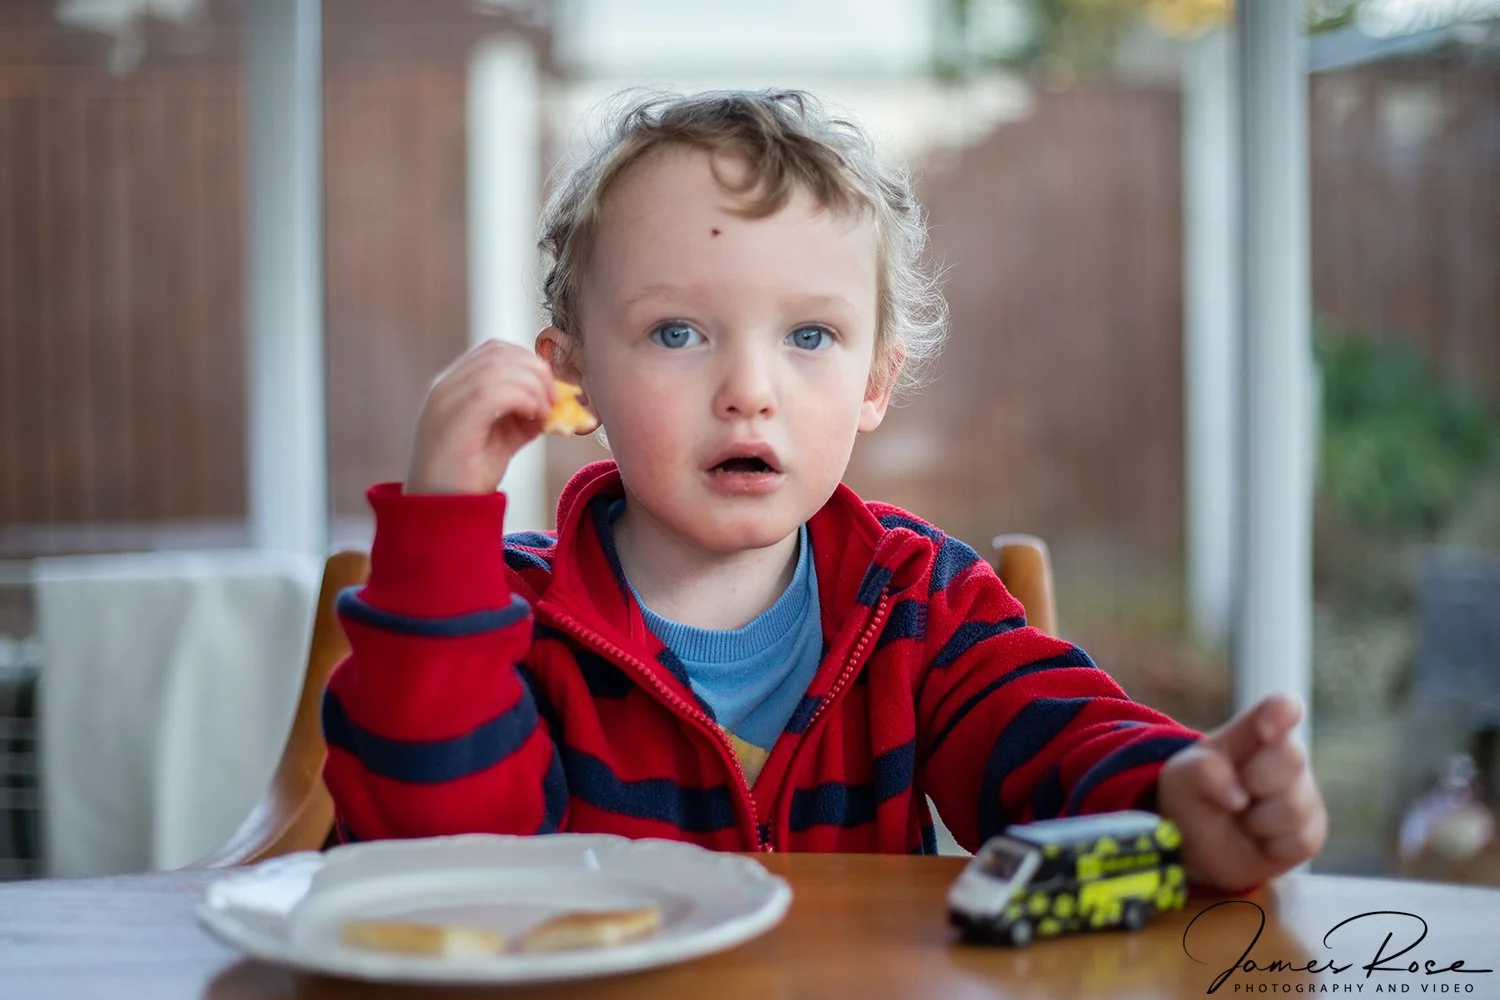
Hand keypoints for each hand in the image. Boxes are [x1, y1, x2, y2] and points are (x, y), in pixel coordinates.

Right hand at [405, 340, 556, 494]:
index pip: (493, 351)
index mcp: (452, 388)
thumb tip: (553, 406)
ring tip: (544, 412)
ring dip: (533, 384)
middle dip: (536, 370)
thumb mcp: (500, 442)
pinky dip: (523, 397)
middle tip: (555, 400)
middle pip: (498, 352)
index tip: (551, 388)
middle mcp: (444, 388)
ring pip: (497, 367)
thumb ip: (521, 419)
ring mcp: (444, 402)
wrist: (437, 516)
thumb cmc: (463, 481)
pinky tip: (534, 416)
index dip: (529, 361)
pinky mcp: (451, 420)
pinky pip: (492, 391)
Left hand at [1157, 693, 1327, 892]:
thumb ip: (1201, 772)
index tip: (1264, 729)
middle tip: (1233, 794)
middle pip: (1291, 757)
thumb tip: (1237, 797)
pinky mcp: (1311, 832)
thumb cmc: (1194, 796)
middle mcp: (1286, 757)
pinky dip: (1270, 846)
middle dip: (1256, 779)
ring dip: (1257, 820)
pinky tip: (1259, 841)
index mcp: (1254, 732)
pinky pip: (1299, 841)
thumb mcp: (1181, 777)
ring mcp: (1303, 794)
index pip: (1281, 708)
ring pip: (1293, 806)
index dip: (1280, 713)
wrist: (1200, 845)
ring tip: (1243, 819)